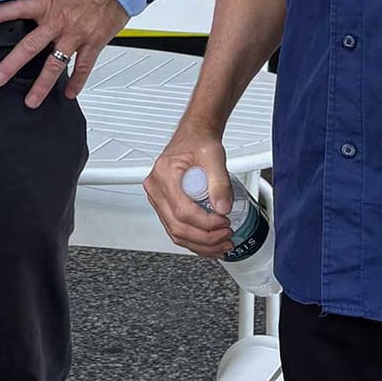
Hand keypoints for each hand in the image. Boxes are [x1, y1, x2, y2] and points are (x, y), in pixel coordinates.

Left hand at [0, 0, 128, 106]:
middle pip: (30, 47)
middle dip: (12, 65)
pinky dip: (77, 82)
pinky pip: (83, 67)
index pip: (17, 8)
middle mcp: (59, 22)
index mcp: (48, 3)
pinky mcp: (93, 43)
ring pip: (55, 65)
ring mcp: (75, 36)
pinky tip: (69, 93)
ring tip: (31, 101)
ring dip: (42, 85)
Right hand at [144, 130, 235, 257]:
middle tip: (225, 235)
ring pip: (175, 232)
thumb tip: (223, 208)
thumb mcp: (213, 156)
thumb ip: (219, 182)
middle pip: (177, 226)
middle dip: (205, 237)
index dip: (205, 222)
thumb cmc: (198, 142)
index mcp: (164, 175)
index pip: (182, 210)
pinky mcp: (165, 206)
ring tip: (221, 243)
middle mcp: (155, 189)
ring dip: (200, 244)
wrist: (193, 137)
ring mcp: (158, 199)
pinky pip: (176, 229)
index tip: (223, 221)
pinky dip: (194, 240)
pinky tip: (210, 242)